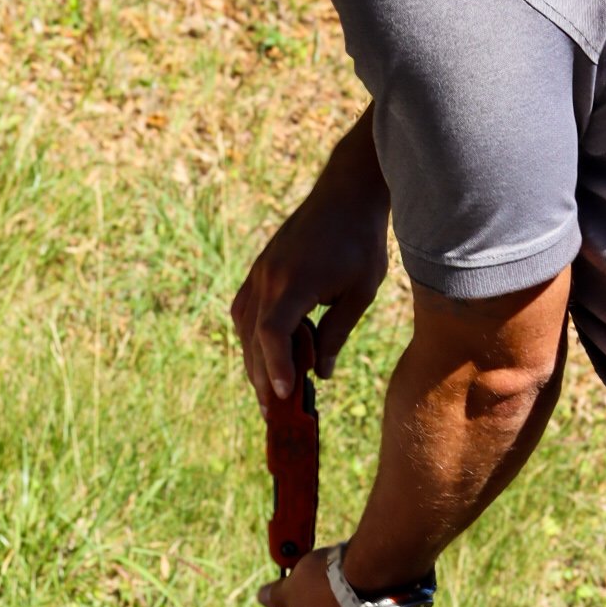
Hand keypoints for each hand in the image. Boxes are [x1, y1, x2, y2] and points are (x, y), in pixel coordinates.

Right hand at [232, 109, 390, 412]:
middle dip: (262, 378)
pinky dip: (252, 337)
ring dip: (254, 361)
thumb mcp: (361, 292)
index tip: (285, 395)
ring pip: (244, 327)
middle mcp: (268, 277)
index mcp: (294, 281)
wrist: (345, 192)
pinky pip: (245, 311)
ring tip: (269, 391)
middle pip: (254, 337)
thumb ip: (337, 333)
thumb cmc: (361, 241)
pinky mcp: (260, 270)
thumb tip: (322, 374)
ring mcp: (259, 272)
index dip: (276, 367)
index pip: (273, 333)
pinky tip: (265, 355)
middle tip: (273, 414)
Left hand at [256, 550, 369, 606]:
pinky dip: (371, 596)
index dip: (299, 596)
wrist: (370, 576)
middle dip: (325, 598)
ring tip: (349, 574)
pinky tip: (369, 579)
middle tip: (327, 575)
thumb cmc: (324, 583)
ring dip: (349, 597)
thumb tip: (261, 597)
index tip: (306, 580)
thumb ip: (275, 595)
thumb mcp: (291, 585)